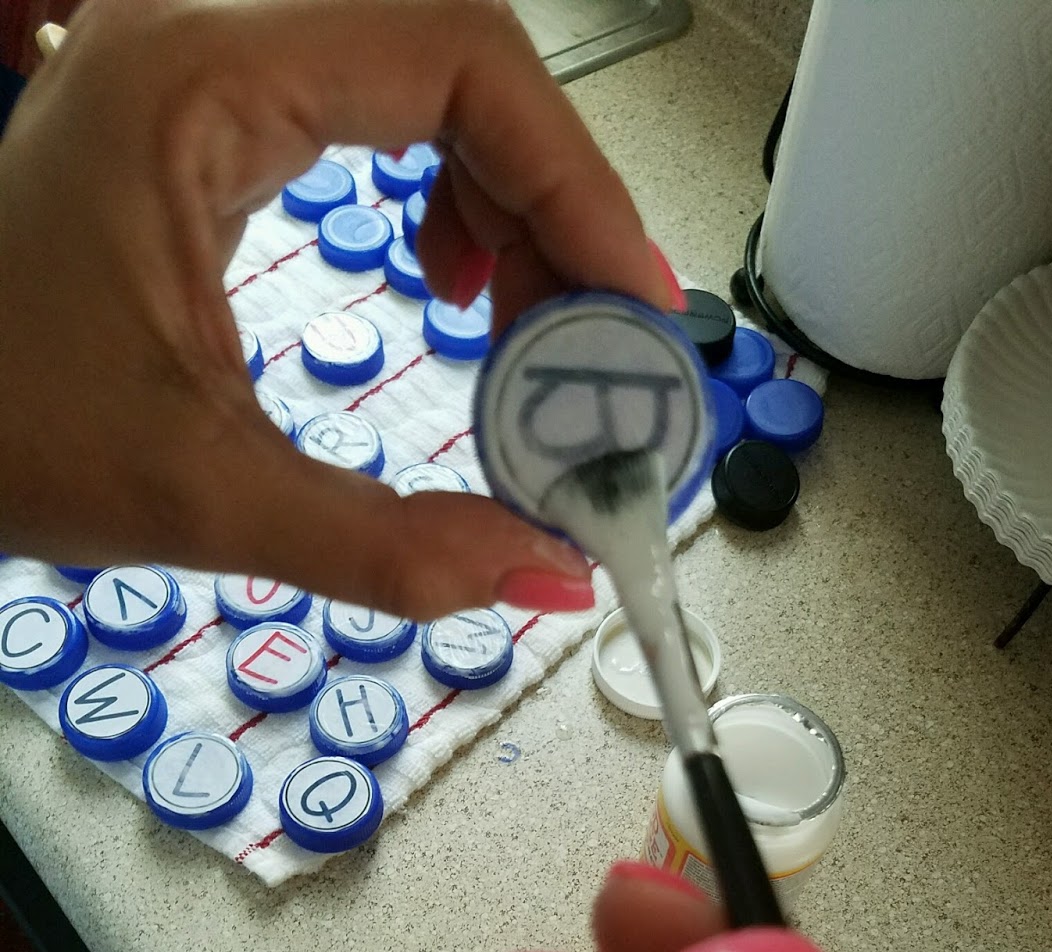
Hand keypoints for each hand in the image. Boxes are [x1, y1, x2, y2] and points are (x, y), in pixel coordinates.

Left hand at [0, 0, 671, 613]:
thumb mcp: (203, 498)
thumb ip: (392, 547)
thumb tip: (544, 572)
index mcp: (195, 78)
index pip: (460, 61)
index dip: (576, 182)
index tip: (630, 301)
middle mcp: (198, 35)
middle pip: (458, 58)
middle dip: (552, 199)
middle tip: (592, 333)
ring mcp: (198, 66)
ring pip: (425, 77)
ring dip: (508, 198)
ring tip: (530, 325)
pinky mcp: (203, 116)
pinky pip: (373, 110)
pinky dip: (446, 193)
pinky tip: (452, 280)